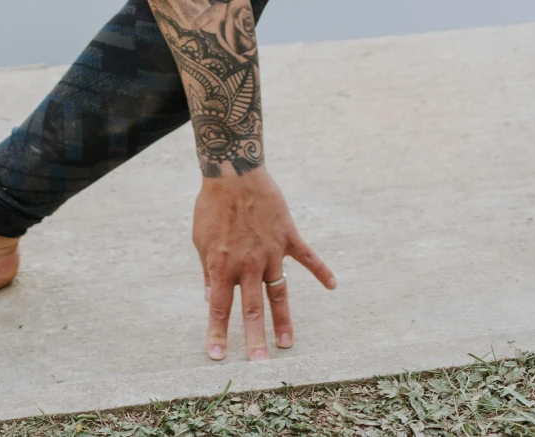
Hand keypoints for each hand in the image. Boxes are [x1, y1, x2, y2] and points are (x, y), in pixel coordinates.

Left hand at [192, 167, 334, 361]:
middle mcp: (248, 263)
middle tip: (259, 364)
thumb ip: (209, 271)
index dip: (217, 333)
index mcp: (223, 265)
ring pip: (279, 292)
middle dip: (254, 337)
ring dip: (283, 319)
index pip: (219, 308)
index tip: (217, 357)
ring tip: (287, 344)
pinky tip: (333, 285)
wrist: (233, 172)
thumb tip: (212, 298)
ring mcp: (270, 251)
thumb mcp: (201, 240)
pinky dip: (321, 270)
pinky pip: (307, 257)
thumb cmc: (212, 205)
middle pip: (252, 308)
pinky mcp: (287, 236)